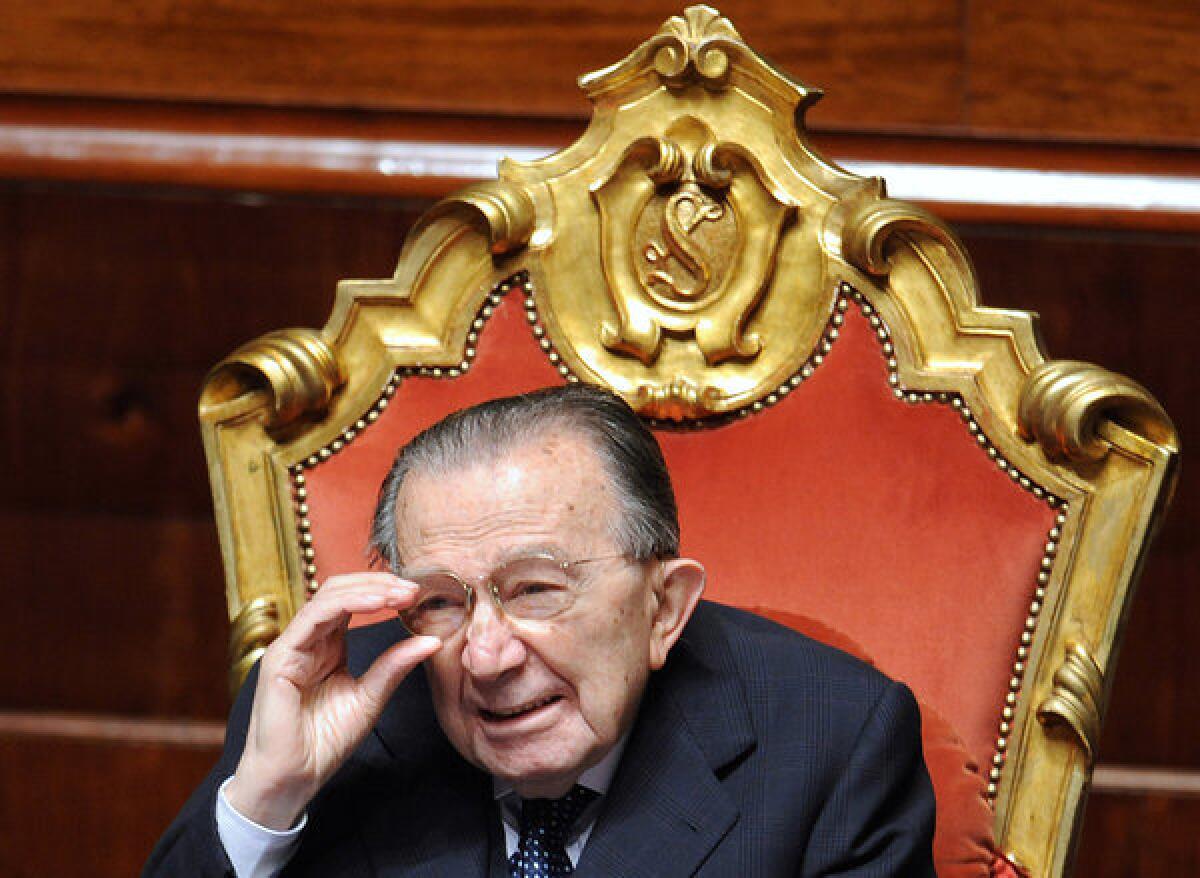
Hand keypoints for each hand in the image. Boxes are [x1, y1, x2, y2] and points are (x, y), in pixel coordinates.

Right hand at [224, 573, 441, 828]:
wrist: (293, 778)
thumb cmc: (324, 742)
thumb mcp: (370, 697)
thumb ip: (395, 666)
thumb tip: (432, 641)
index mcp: (329, 645)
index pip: (354, 602)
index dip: (385, 591)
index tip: (419, 595)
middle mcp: (309, 639)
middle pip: (341, 590)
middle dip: (380, 583)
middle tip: (414, 589)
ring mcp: (292, 645)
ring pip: (328, 596)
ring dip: (368, 588)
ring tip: (400, 593)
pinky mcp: (280, 656)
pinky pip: (313, 617)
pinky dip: (346, 604)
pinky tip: (376, 602)